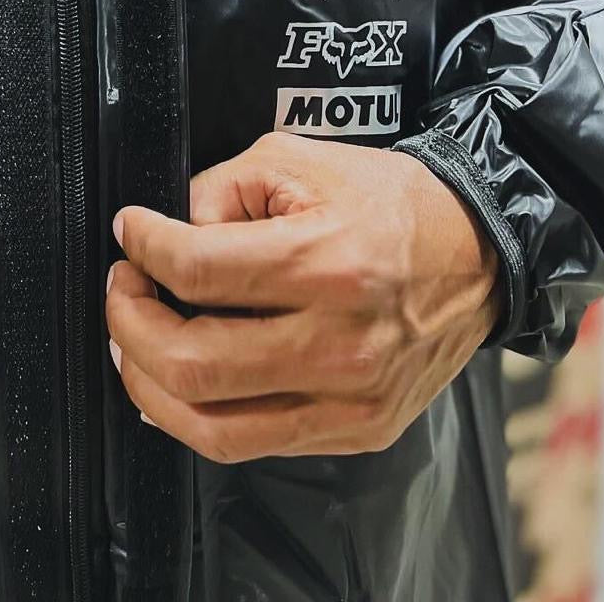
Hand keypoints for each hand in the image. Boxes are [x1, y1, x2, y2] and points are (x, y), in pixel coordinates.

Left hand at [105, 131, 500, 462]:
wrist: (479, 251)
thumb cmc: (391, 203)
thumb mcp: (300, 160)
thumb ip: (223, 188)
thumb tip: (172, 231)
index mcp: (325, 263)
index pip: (195, 270)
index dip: (143, 246)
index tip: (131, 232)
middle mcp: (338, 343)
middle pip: (191, 363)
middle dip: (129, 323)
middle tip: (125, 287)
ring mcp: (350, 399)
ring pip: (210, 424)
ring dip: (148, 382)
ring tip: (135, 340)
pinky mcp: (357, 430)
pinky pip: (251, 443)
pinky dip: (197, 416)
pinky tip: (178, 381)